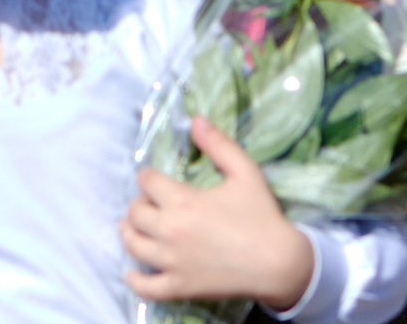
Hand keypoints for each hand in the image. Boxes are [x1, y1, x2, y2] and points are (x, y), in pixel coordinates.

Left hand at [120, 116, 314, 312]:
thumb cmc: (261, 216)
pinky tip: (133, 272)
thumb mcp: (245, 172)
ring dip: (129, 233)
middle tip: (148, 203)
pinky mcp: (178, 286)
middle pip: (134, 212)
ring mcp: (172, 261)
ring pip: (133, 245)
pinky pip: (145, 286)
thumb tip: (196, 119)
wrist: (277, 263)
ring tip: (132, 228)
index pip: (146, 181)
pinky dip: (135, 279)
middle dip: (138, 203)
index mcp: (182, 201)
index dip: (148, 177)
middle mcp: (170, 230)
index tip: (154, 179)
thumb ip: (218, 144)